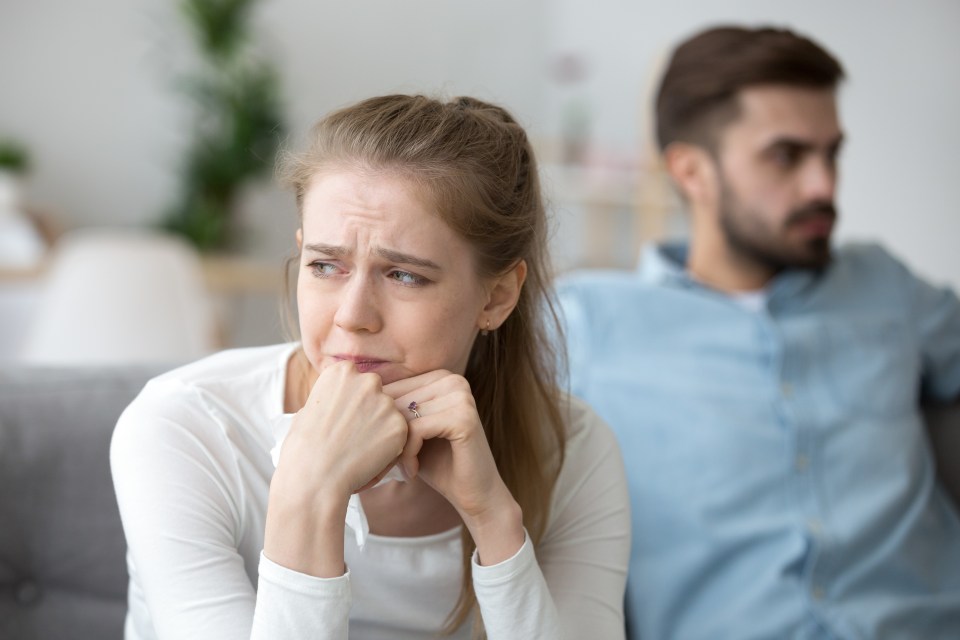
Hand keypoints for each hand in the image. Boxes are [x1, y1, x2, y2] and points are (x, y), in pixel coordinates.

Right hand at [276, 359, 407, 505]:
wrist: (314, 476)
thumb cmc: (303, 448)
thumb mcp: (308, 409)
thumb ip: (331, 398)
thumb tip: (339, 402)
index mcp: (342, 371)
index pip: (356, 380)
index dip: (349, 402)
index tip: (339, 419)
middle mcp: (367, 380)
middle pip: (375, 393)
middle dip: (368, 411)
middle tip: (351, 436)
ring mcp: (385, 402)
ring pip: (388, 414)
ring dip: (379, 429)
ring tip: (357, 450)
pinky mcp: (399, 425)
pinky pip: (397, 435)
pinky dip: (388, 447)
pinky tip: (368, 458)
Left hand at [383, 371, 523, 563]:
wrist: (474, 495)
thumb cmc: (436, 464)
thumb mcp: (407, 432)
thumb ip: (388, 411)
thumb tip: (345, 396)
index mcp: (439, 376)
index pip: (391, 390)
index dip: (376, 422)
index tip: (370, 452)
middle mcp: (451, 379)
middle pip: (394, 402)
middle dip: (381, 437)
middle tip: (378, 467)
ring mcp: (460, 395)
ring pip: (401, 416)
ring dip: (393, 448)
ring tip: (397, 469)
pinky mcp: (463, 416)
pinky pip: (416, 429)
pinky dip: (407, 454)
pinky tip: (411, 471)